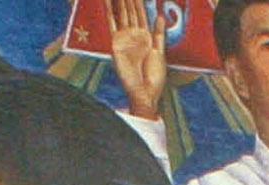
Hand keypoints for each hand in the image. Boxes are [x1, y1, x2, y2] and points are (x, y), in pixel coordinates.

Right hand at [105, 0, 168, 119]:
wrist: (145, 92)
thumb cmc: (154, 77)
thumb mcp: (160, 52)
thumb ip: (159, 34)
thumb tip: (160, 15)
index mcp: (146, 37)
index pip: (141, 14)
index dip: (140, 2)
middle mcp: (134, 35)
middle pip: (130, 11)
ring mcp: (124, 38)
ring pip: (121, 13)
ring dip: (120, 1)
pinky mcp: (116, 43)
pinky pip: (112, 23)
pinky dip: (109, 11)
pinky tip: (108, 1)